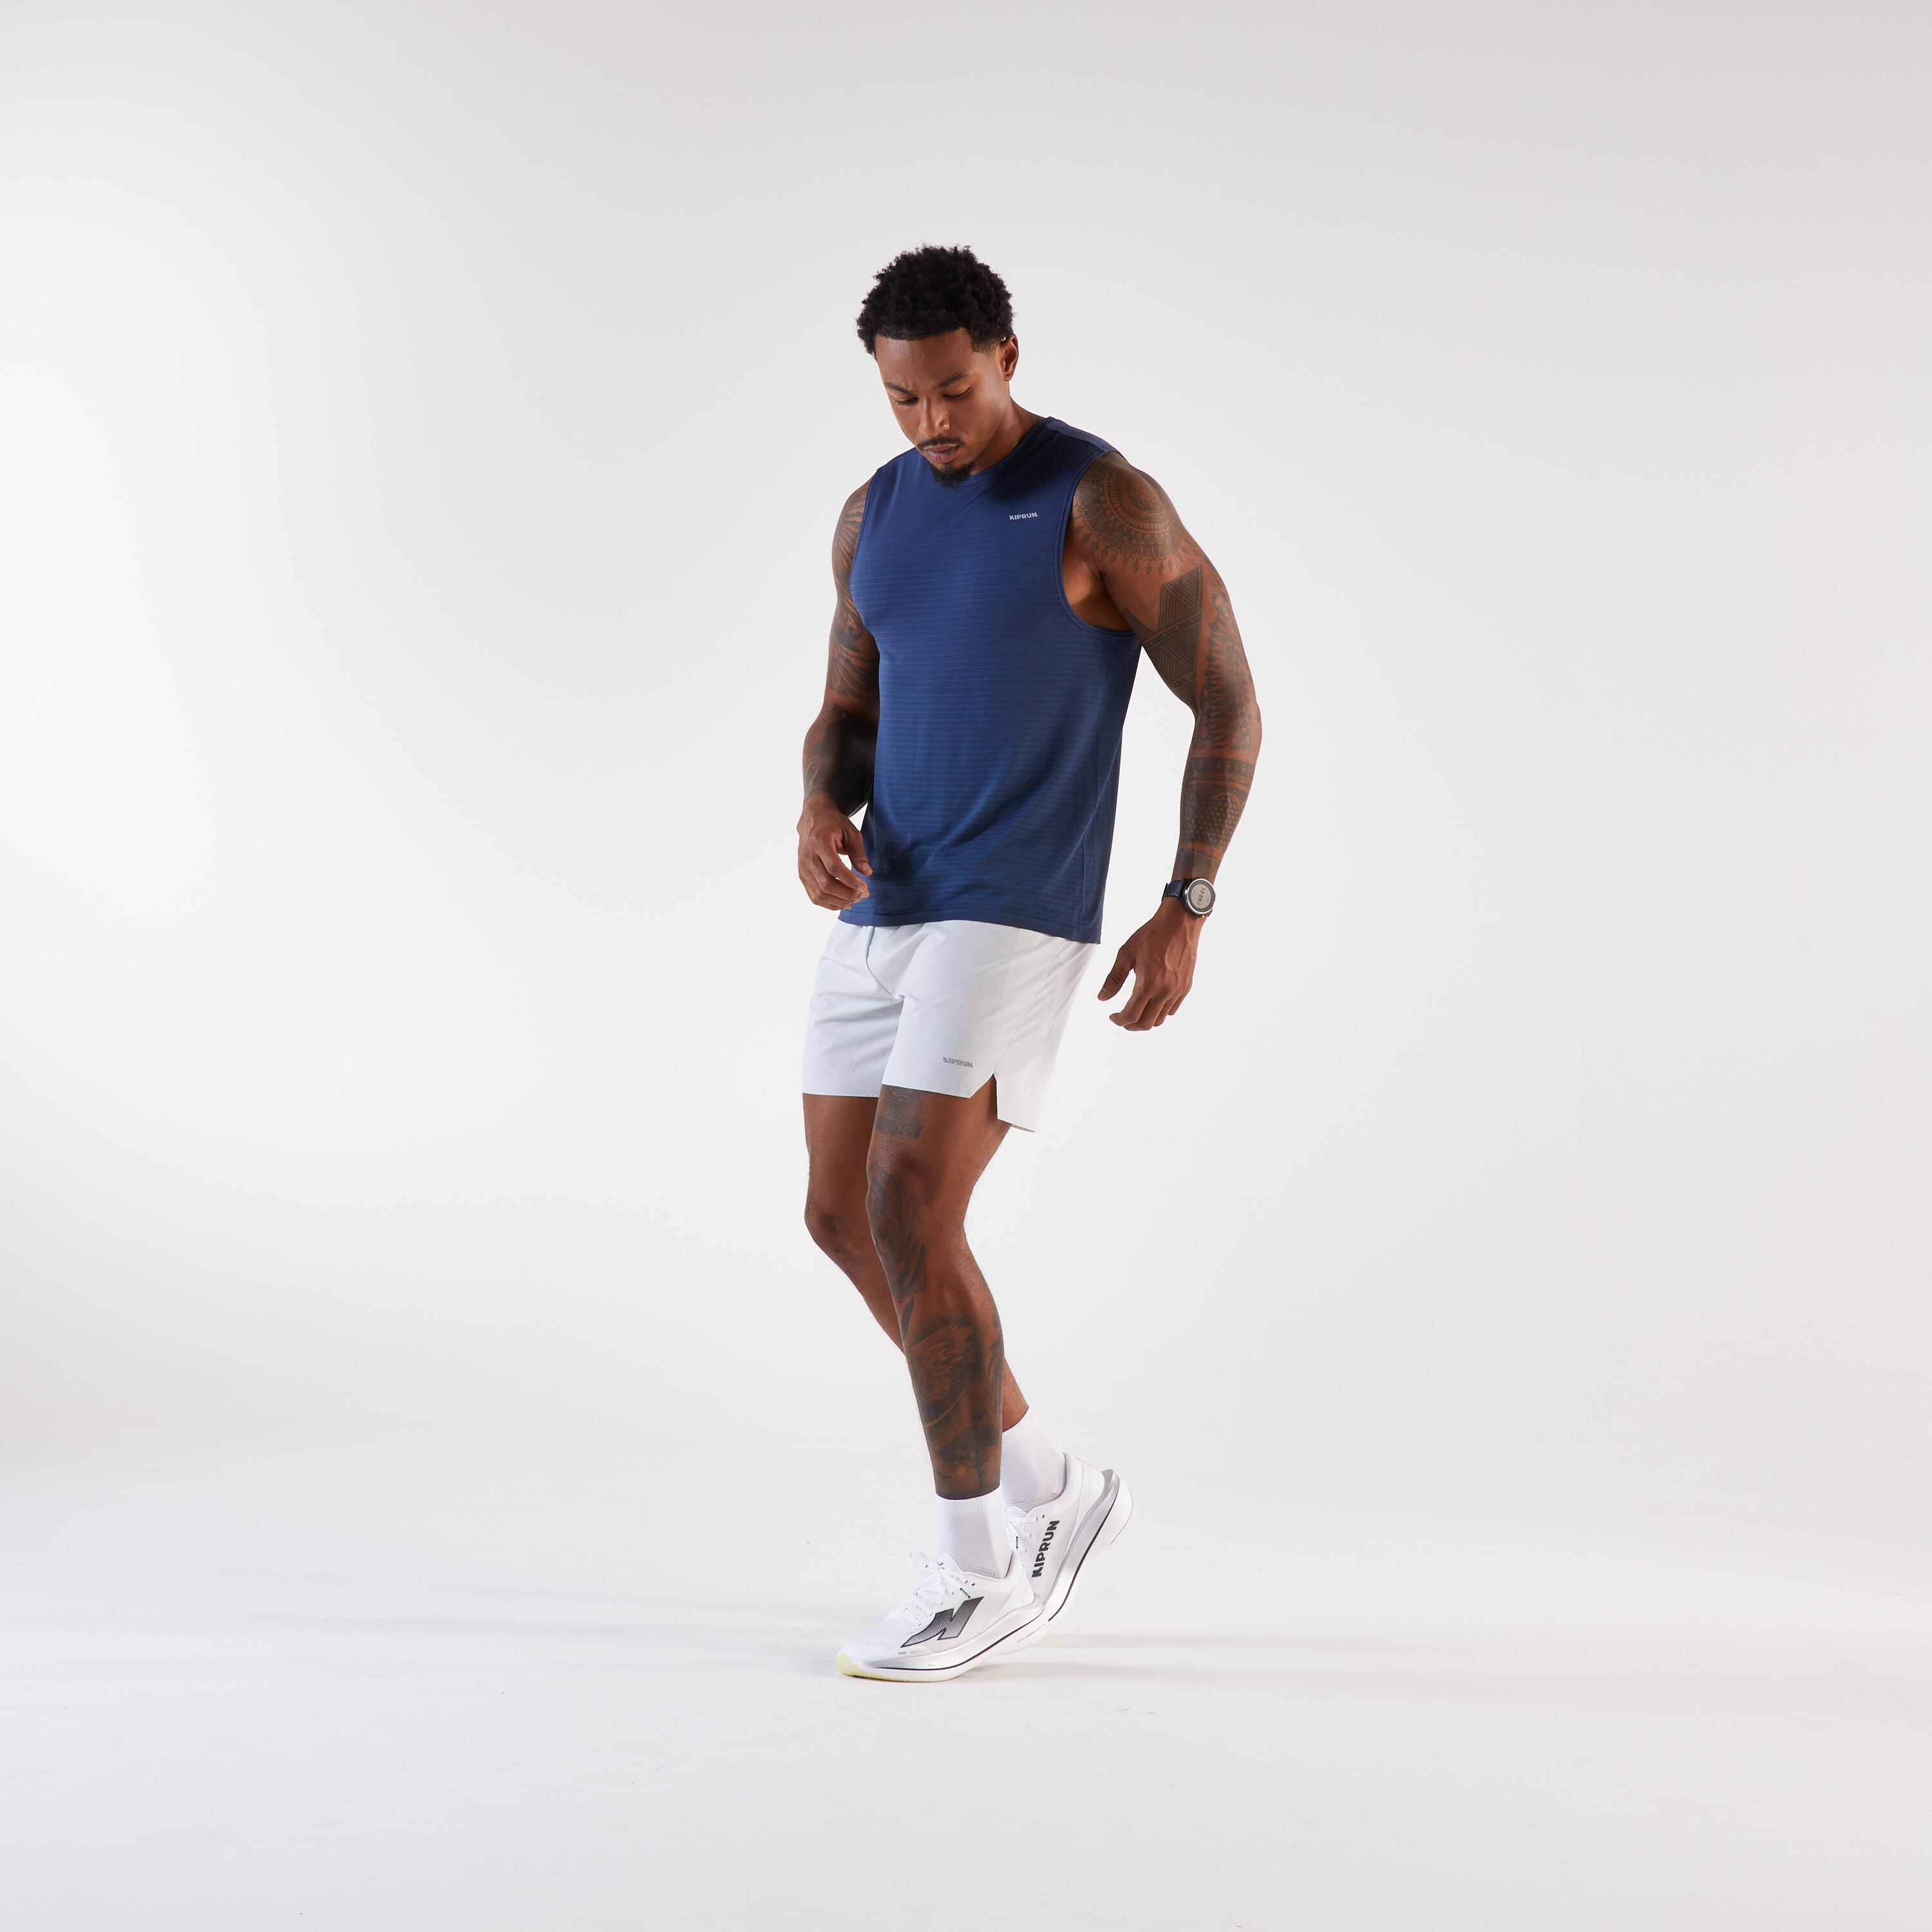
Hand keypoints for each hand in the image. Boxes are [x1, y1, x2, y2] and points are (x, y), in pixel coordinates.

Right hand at [797, 791, 871, 909]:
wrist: (813, 818)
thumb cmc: (834, 824)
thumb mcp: (851, 832)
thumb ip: (858, 853)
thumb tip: (867, 873)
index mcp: (819, 842)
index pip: (834, 868)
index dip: (850, 881)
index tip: (865, 887)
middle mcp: (807, 856)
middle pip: (826, 884)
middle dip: (847, 893)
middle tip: (864, 895)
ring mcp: (802, 867)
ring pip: (819, 893)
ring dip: (839, 901)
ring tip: (856, 900)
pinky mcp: (802, 875)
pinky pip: (814, 895)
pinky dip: (829, 903)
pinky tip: (843, 902)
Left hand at [1098, 898, 1201, 1029]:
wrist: (1179, 923)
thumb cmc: (1151, 935)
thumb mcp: (1126, 953)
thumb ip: (1114, 979)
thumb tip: (1102, 998)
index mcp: (1148, 985)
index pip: (1131, 1016)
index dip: (1119, 1020)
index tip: (1112, 1016)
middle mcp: (1165, 992)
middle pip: (1146, 1023)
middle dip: (1131, 1025)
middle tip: (1122, 1019)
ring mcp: (1177, 991)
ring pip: (1160, 1019)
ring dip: (1145, 1020)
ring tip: (1136, 1011)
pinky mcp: (1186, 987)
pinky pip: (1172, 1009)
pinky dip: (1160, 1012)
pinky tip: (1152, 1002)